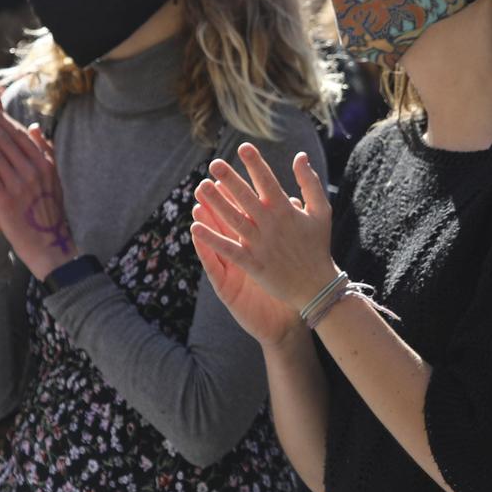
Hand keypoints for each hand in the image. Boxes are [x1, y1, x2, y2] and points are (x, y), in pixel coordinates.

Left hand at [0, 100, 74, 278]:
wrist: (49, 246)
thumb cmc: (48, 213)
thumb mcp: (52, 179)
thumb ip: (45, 152)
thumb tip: (35, 126)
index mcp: (44, 164)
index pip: (19, 134)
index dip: (0, 118)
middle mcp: (32, 171)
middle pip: (4, 138)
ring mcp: (19, 184)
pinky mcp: (4, 198)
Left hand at [189, 144, 336, 311]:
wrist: (317, 286)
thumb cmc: (318, 246)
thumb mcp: (322, 211)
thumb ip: (310, 183)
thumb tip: (300, 156)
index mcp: (286, 210)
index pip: (267, 181)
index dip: (255, 163)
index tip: (242, 147)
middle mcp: (271, 225)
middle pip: (246, 198)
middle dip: (230, 179)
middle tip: (214, 163)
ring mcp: (261, 245)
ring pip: (234, 220)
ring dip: (216, 203)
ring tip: (201, 187)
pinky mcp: (253, 264)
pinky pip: (229, 249)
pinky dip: (212, 239)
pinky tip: (196, 227)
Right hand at [192, 192, 304, 347]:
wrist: (293, 316)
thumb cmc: (292, 282)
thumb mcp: (295, 249)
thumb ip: (293, 224)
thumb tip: (295, 199)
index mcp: (258, 241)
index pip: (245, 214)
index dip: (236, 195)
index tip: (228, 175)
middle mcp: (243, 251)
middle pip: (227, 224)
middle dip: (216, 204)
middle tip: (205, 182)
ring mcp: (234, 268)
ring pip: (217, 241)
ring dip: (207, 223)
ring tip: (197, 203)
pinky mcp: (228, 286)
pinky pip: (215, 265)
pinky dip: (206, 249)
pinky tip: (197, 233)